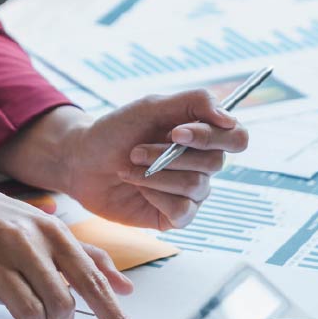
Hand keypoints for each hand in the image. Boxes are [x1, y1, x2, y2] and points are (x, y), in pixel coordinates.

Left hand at [66, 90, 248, 230]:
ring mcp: (189, 192)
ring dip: (156, 175)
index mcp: (202, 136)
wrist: (81, 162)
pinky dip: (156, 196)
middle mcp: (201, 165)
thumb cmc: (114, 133)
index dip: (211, 136)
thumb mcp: (150, 107)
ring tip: (128, 167)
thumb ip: (194, 102)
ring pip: (196, 186)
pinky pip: (182, 210)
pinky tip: (138, 189)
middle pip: (215, 163)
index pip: (237, 138)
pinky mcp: (173, 216)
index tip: (175, 133)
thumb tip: (229, 119)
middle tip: (135, 151)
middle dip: (169, 155)